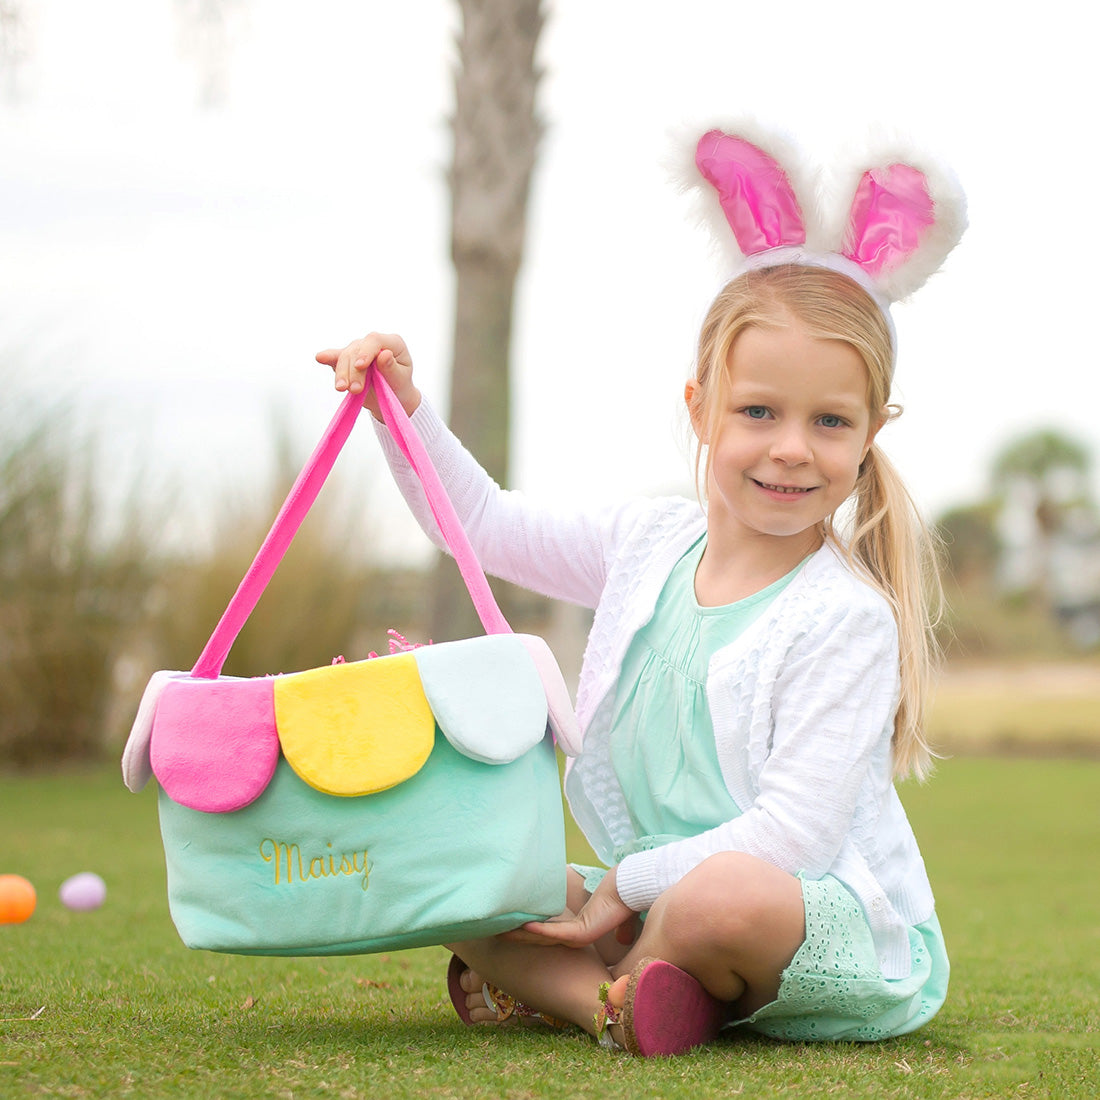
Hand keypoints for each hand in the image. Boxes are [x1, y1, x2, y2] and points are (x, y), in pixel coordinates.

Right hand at [315, 332, 420, 418]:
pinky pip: (336, 357)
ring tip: (342, 389)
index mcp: (392, 342)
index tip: (360, 366)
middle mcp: (373, 343)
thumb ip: (391, 368)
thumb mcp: (400, 380)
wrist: (393, 397)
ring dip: (342, 373)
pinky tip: (320, 358)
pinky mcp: (348, 360)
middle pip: (356, 350)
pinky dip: (328, 358)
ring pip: (344, 356)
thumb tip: (384, 354)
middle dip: (353, 370)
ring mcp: (359, 350)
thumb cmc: (400, 386)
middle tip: (356, 390)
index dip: (365, 351)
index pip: (374, 340)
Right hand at [507, 866, 636, 948]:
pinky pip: (555, 932)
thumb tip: (621, 936)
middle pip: (541, 938)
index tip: (512, 926)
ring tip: (501, 931)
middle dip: (518, 935)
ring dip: (522, 934)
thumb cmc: (619, 898)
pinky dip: (540, 929)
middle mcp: (575, 937)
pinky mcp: (580, 933)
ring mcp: (576, 937)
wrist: (629, 891)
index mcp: (579, 930)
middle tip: (495, 933)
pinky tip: (525, 925)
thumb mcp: (607, 911)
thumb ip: (613, 924)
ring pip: (543, 937)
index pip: (550, 932)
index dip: (531, 931)